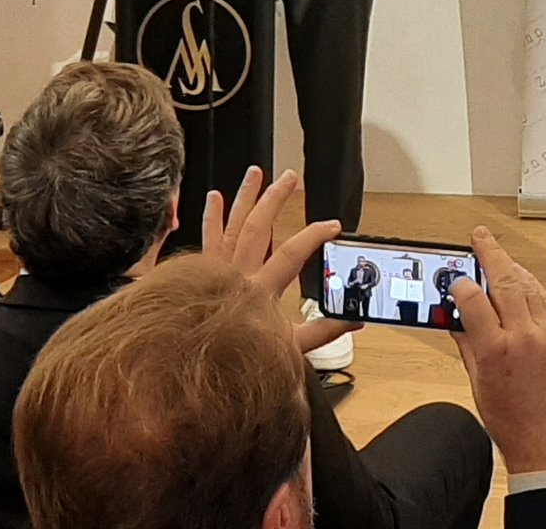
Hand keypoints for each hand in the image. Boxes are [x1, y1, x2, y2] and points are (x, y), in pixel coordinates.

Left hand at [198, 165, 354, 356]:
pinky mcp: (199, 275)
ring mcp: (216, 272)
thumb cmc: (235, 364)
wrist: (191, 373)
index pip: (292, 253)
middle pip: (258, 227)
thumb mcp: (287, 351)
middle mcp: (236, 276)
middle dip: (276, 198)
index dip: (315, 235)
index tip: (333, 226)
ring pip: (232, 226)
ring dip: (245, 197)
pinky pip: (206, 240)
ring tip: (255, 173)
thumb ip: (322, 332)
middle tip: (289, 177)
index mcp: (260, 292)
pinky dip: (210, 218)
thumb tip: (354, 320)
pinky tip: (214, 198)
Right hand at [449, 226, 545, 474]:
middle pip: (506, 282)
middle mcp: (525, 338)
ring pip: (530, 287)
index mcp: (496, 351)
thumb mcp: (477, 383)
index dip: (460, 284)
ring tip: (499, 256)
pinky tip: (523, 282)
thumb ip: (467, 344)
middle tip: (481, 237)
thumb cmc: (511, 422)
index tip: (455, 279)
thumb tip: (456, 318)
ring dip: (513, 268)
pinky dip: (533, 288)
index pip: (473, 300)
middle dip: (491, 254)